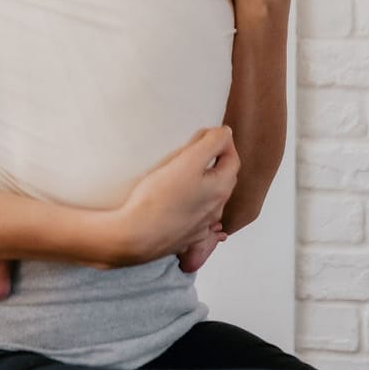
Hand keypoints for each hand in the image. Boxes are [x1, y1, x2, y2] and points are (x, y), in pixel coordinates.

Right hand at [95, 125, 239, 268]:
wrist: (136, 236)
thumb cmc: (159, 198)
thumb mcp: (187, 162)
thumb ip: (210, 144)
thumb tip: (226, 133)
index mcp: (220, 190)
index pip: (233, 160)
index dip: (225, 143)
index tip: (211, 133)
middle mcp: (215, 210)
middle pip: (224, 180)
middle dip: (217, 161)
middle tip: (201, 148)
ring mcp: (201, 226)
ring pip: (211, 199)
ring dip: (206, 183)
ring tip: (190, 171)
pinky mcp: (185, 236)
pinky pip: (197, 216)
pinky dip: (194, 202)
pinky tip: (181, 199)